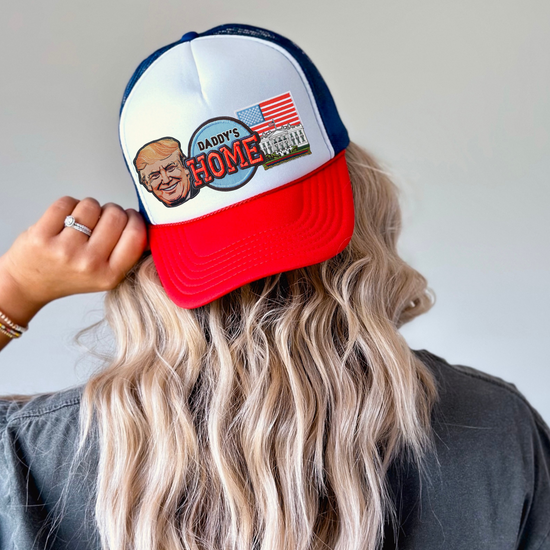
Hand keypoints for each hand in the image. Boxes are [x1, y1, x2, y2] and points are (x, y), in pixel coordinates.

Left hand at [0, 196, 146, 326]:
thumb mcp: (106, 275)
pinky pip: (67, 202)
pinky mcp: (42, 236)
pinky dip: (68, 205)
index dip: (135, 219)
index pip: (136, 235)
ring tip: (81, 222)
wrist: (28, 284)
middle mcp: (89, 264)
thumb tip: (144, 220)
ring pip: (91, 205)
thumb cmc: (71, 275)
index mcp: (110, 275)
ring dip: (89, 207)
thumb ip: (125, 252)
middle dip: (111, 211)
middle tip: (101, 221)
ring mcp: (65, 250)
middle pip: (116, 215)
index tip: (129, 217)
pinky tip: (64, 219)